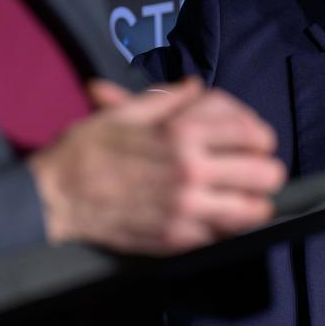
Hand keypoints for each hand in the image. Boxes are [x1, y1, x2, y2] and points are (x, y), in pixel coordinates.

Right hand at [26, 77, 285, 254]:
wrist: (57, 196)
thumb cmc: (88, 148)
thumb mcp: (127, 112)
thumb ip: (169, 99)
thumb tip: (194, 86)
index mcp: (182, 133)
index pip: (249, 134)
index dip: (262, 137)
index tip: (261, 143)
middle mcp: (191, 170)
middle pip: (262, 173)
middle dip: (267, 171)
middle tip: (260, 172)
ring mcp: (186, 208)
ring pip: (250, 212)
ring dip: (255, 204)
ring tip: (251, 201)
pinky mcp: (175, 239)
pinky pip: (220, 237)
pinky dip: (225, 229)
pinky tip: (218, 219)